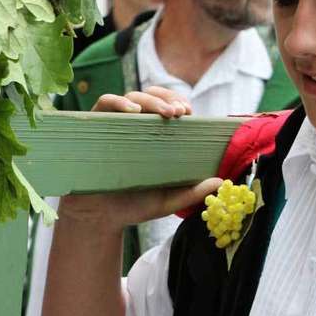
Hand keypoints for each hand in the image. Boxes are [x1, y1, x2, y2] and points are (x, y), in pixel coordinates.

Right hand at [59, 86, 202, 230]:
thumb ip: (193, 192)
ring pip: (133, 97)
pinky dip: (118, 102)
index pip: (169, 107)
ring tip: (164, 113)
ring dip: (151, 99)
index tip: (189, 112)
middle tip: (180, 112)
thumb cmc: (135, 206)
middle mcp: (136, 126)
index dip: (179, 103)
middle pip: (153, 96)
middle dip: (168, 98)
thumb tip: (220, 181)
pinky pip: (104, 103)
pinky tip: (133, 111)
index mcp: (155, 136)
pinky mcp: (95, 127)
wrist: (100, 219)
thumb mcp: (168, 201)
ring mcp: (115, 125)